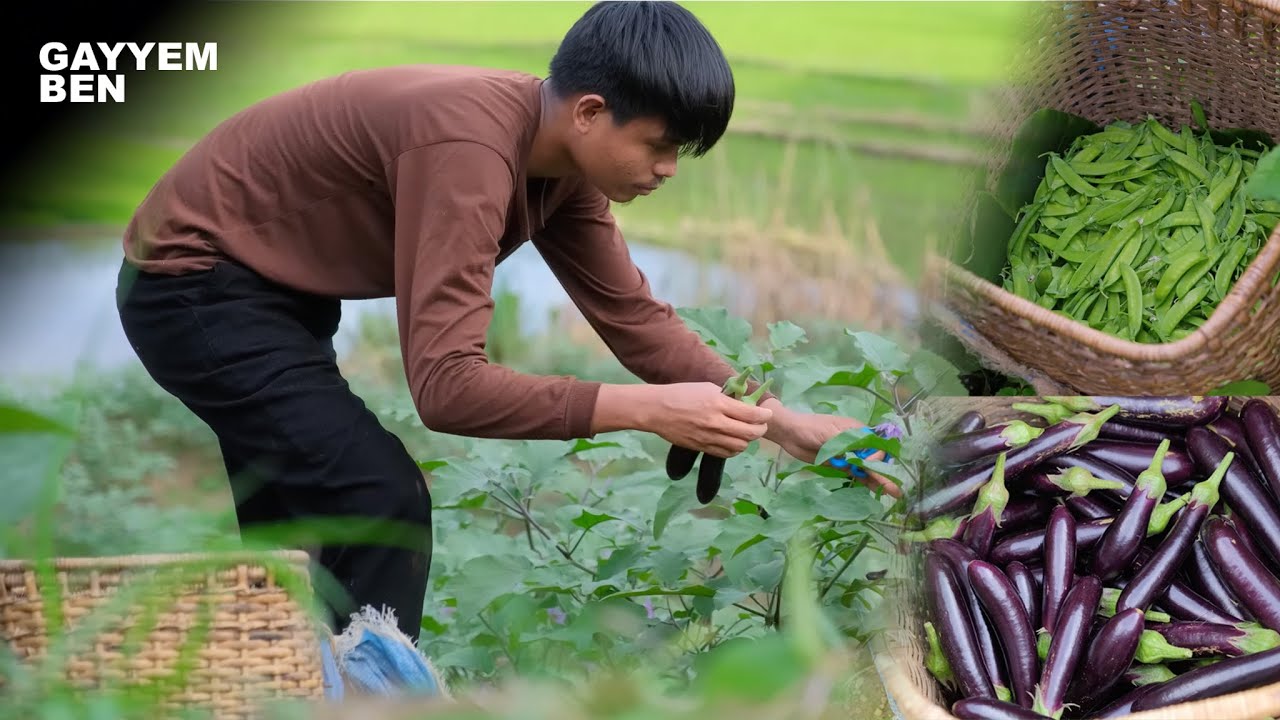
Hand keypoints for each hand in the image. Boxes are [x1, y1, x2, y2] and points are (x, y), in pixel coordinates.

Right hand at [643, 382, 773, 457]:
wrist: (656, 410)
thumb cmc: (680, 393)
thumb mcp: (706, 388)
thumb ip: (726, 396)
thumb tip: (741, 403)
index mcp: (718, 404)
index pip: (751, 414)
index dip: (764, 415)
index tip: (767, 413)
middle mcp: (716, 423)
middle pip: (750, 433)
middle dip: (760, 429)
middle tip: (761, 425)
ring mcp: (709, 438)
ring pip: (740, 446)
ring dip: (748, 440)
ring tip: (747, 433)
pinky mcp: (702, 447)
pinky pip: (726, 453)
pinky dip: (735, 449)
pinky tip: (734, 442)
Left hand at [762, 401, 900, 497]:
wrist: (790, 434)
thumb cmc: (810, 428)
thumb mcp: (830, 434)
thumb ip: (848, 445)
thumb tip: (866, 457)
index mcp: (857, 430)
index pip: (876, 445)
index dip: (877, 457)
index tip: (871, 464)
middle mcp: (856, 443)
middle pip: (875, 458)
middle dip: (885, 472)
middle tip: (895, 489)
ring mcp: (849, 455)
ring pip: (868, 468)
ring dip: (879, 480)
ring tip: (893, 493)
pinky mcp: (841, 465)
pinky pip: (857, 474)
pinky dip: (866, 482)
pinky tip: (876, 490)